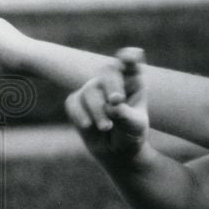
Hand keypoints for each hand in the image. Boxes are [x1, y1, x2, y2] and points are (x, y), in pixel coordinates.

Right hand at [65, 47, 149, 162]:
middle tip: (117, 100)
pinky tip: (87, 125)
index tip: (129, 58)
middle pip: (109, 70)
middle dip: (112, 85)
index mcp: (134, 82)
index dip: (130, 57)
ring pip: (91, 89)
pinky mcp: (78, 101)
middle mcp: (113, 81)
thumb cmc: (131, 133)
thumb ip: (126, 116)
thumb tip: (112, 106)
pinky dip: (79, 114)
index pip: (132, 63)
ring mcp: (94, 89)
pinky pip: (73, 102)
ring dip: (98, 110)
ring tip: (106, 127)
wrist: (116, 151)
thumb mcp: (135, 127)